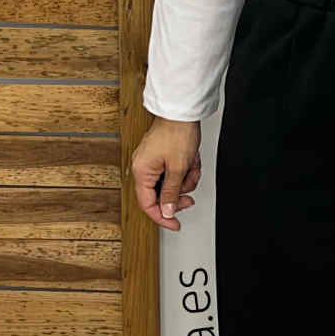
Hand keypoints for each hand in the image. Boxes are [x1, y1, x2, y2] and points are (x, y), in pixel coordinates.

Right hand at [128, 116, 201, 230]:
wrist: (182, 111)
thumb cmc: (177, 132)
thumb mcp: (178, 169)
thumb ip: (171, 194)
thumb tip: (167, 211)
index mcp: (142, 171)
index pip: (148, 204)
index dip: (163, 218)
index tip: (175, 224)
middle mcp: (143, 167)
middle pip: (160, 195)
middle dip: (178, 194)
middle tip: (189, 197)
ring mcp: (152, 161)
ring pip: (170, 184)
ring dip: (185, 179)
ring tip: (192, 168)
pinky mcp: (161, 155)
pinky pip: (173, 172)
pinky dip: (184, 170)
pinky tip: (191, 161)